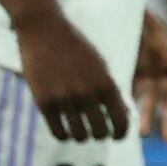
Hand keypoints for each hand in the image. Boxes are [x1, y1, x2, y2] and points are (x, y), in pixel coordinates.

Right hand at [17, 11, 131, 139]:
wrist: (44, 29)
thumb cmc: (75, 47)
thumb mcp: (99, 65)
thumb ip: (110, 90)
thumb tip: (122, 118)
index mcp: (106, 83)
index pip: (121, 121)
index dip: (121, 133)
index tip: (116, 136)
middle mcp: (87, 93)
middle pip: (100, 132)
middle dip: (100, 134)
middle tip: (96, 132)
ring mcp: (64, 98)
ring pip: (79, 136)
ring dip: (81, 136)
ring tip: (80, 130)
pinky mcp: (44, 102)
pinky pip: (59, 133)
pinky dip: (64, 135)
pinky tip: (64, 128)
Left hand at [133, 12, 166, 140]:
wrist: (112, 2)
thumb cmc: (131, 8)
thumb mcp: (142, 16)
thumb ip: (147, 25)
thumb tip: (152, 32)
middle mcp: (161, 65)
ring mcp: (143, 69)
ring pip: (149, 98)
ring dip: (148, 116)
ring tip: (143, 134)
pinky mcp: (126, 71)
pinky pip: (130, 92)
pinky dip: (130, 106)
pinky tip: (127, 120)